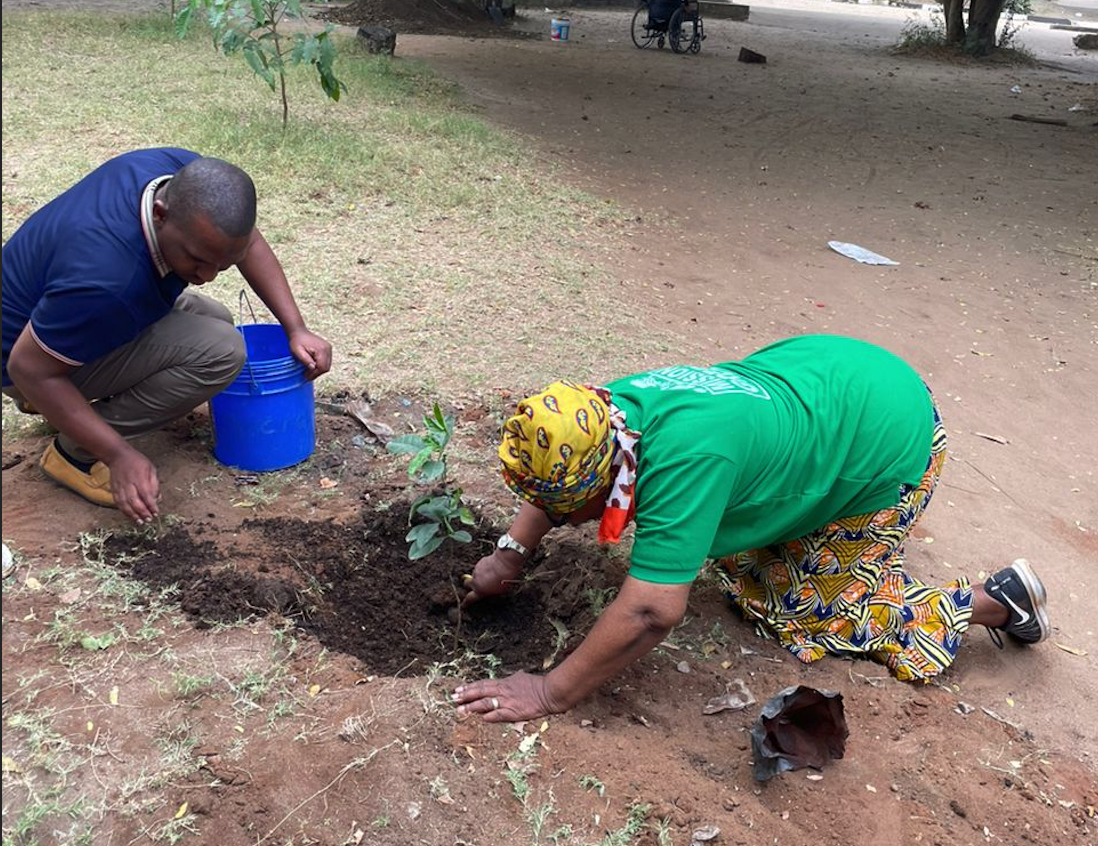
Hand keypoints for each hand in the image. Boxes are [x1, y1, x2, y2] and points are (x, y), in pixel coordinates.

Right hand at [105, 446, 159, 523]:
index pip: (146, 494)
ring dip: (132, 515)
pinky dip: (124, 511)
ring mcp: (119, 487)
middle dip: (142, 512)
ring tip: (139, 522)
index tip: (156, 513)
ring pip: (125, 504)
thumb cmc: (137, 462)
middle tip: (149, 520)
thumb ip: (154, 484)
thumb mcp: (151, 469)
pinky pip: (118, 503)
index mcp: (139, 478)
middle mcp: (128, 484)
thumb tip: (157, 498)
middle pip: (135, 501)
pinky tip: (130, 516)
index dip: (151, 505)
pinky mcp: (113, 490)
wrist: (118, 456)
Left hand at [287, 328, 331, 380]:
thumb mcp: (297, 352)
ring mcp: (329, 348)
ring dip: (318, 370)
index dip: (315, 374)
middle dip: (317, 373)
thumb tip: (313, 368)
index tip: (306, 376)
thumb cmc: (296, 342)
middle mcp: (328, 349)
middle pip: (326, 367)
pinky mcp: (328, 349)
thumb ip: (305, 360)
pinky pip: (327, 361)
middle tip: (307, 375)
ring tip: (309, 370)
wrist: (299, 332)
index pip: (322, 367)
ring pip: (327, 365)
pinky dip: (320, 365)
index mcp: (321, 349)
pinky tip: (313, 365)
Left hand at [452, 671, 566, 722]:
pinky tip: (480, 719)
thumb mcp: (520, 677)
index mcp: (504, 683)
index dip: (469, 687)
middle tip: (453, 699)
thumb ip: (512, 679)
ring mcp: (507, 702)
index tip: (458, 690)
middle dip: (466, 696)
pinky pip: (499, 715)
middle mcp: (503, 691)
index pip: (482, 684)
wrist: (549, 692)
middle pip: (480, 692)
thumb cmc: (536, 685)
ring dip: (472, 707)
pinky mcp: (514, 712)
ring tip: (460, 710)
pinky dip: (489, 716)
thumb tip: (509, 677)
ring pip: (486, 703)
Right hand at [461, 549, 523, 606]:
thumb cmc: (506, 579)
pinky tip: (492, 569)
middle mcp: (475, 581)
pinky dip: (484, 569)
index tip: (463, 605)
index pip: (469, 599)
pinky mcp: (480, 562)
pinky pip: (480, 567)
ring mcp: (476, 570)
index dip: (465, 603)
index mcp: (480, 591)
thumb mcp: (502, 592)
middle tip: (475, 587)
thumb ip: (493, 594)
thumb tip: (492, 594)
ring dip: (479, 576)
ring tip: (490, 576)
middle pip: (466, 584)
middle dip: (468, 586)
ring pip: (474, 575)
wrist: (506, 562)